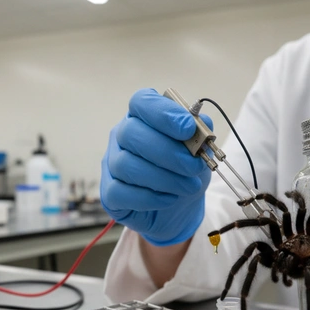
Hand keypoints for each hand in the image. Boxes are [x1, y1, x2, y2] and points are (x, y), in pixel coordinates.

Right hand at [100, 88, 212, 245]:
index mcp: (142, 117)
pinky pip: (120, 192)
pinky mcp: (109, 193)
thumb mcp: (199, 150)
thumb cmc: (184, 172)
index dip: (163, 112)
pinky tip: (169, 199)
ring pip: (126, 164)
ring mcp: (111, 164)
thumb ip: (200, 133)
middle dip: (168, 151)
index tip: (188, 128)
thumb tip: (201, 124)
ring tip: (188, 186)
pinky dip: (149, 197)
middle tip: (194, 166)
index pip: (141, 101)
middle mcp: (121, 136)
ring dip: (164, 178)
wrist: (178, 208)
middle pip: (131, 132)